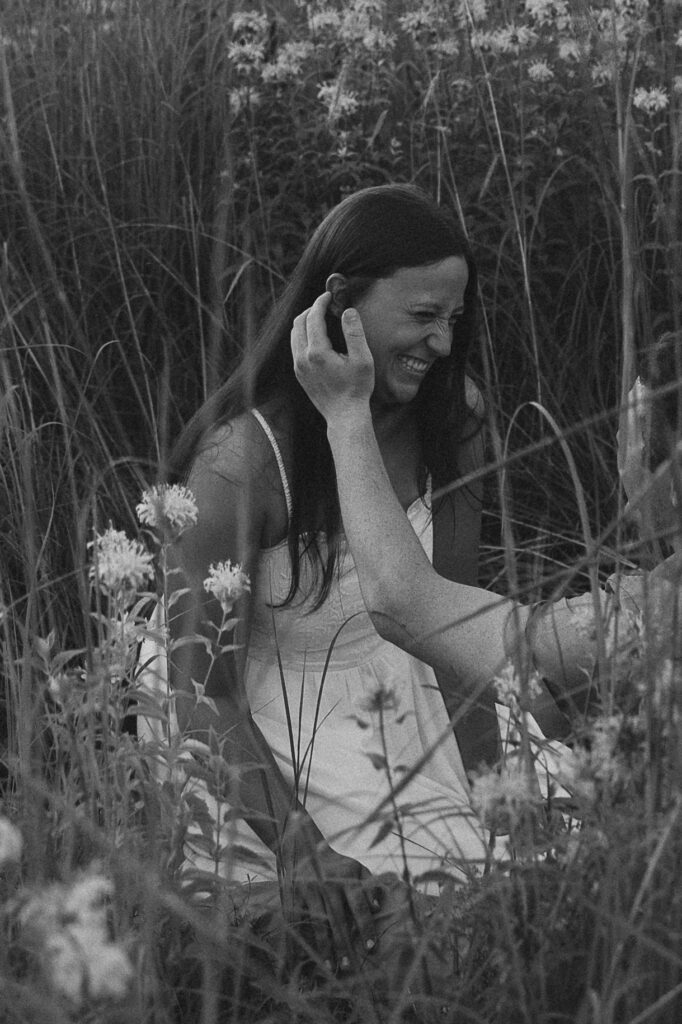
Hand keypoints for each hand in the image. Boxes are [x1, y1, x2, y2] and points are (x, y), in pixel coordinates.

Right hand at [278, 814, 379, 971]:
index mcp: (346, 877)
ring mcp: (309, 889)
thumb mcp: (357, 868)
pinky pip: (296, 920)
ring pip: (318, 922)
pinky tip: (301, 956)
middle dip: (344, 943)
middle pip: (338, 918)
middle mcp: (328, 883)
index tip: (371, 947)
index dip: (366, 927)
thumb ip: (369, 885)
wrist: (305, 847)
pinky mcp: (293, 894)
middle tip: (348, 965)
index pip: (359, 905)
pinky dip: (298, 939)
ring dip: (324, 946)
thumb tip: (377, 907)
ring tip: (330, 965)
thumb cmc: (338, 865)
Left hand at [291, 291, 374, 422]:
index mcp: (317, 352)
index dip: (321, 302)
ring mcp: (298, 366)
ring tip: (320, 317)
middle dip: (311, 309)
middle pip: (299, 322)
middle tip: (325, 304)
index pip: (313, 317)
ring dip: (305, 322)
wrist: (344, 415)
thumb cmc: (356, 388)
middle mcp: (302, 358)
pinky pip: (295, 347)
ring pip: (294, 334)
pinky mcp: (298, 373)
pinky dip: (303, 335)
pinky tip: (316, 336)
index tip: (329, 295)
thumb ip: (355, 332)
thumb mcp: (362, 359)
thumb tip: (348, 311)